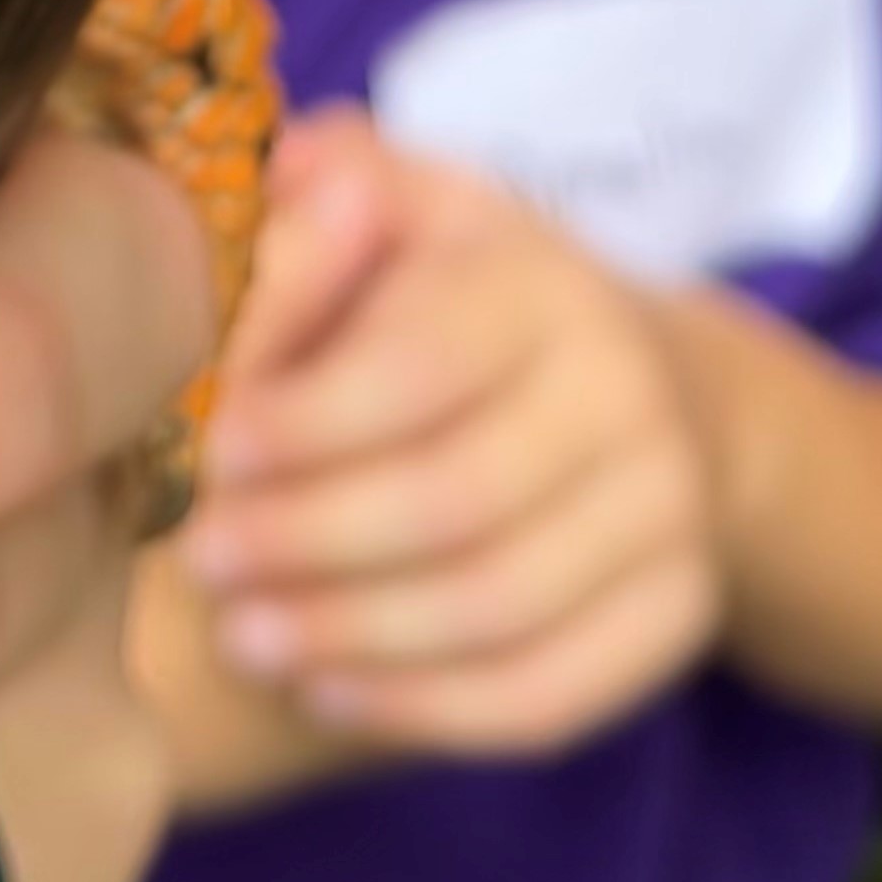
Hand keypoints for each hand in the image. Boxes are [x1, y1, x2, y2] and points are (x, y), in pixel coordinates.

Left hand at [176, 105, 725, 758]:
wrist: (632, 375)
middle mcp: (628, 392)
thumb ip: (331, 197)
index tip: (213, 451)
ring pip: (497, 607)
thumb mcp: (402, 214)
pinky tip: (331, 693)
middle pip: (454, 500)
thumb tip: (297, 172)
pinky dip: (428, 709)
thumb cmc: (460, 290)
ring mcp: (670, 511)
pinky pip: (552, 693)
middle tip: (203, 563)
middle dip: (309, 541)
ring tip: (244, 637)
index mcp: (542, 282)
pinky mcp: (678, 613)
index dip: (306, 419)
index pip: (420, 365)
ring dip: (352, 636)